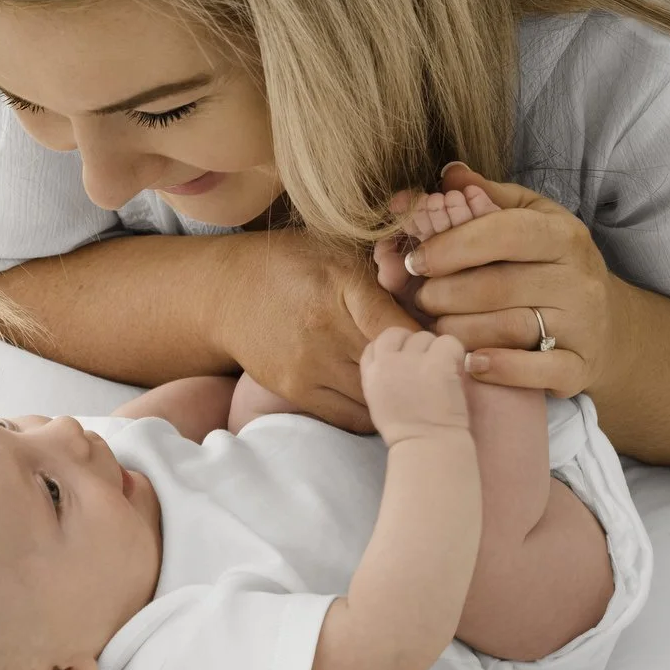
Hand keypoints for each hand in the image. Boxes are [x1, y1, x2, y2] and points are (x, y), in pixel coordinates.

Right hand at [215, 227, 423, 432]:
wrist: (228, 292)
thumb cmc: (295, 264)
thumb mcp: (342, 252)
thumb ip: (386, 271)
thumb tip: (437, 291)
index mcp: (344, 285)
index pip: (402, 328)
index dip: (429, 342)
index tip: (440, 346)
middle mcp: (326, 328)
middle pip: (395, 366)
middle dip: (418, 371)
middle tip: (431, 370)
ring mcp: (309, 364)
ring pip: (378, 396)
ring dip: (398, 394)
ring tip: (408, 385)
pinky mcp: (296, 389)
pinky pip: (352, 416)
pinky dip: (373, 412)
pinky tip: (380, 398)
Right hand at [360, 328, 470, 446]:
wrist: (426, 446)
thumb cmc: (408, 432)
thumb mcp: (380, 402)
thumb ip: (383, 376)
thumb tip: (399, 359)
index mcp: (371, 373)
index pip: (377, 343)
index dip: (394, 349)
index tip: (407, 363)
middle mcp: (387, 362)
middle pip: (400, 334)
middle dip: (414, 346)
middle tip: (427, 367)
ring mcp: (411, 361)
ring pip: (426, 337)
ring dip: (436, 352)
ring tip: (442, 375)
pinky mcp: (436, 362)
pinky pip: (448, 342)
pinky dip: (455, 354)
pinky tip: (455, 372)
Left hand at [403, 163, 626, 396]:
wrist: (605, 324)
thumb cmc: (549, 264)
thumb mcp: (529, 219)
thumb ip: (487, 196)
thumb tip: (448, 173)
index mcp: (562, 235)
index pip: (504, 233)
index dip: (452, 246)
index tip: (416, 259)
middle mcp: (577, 279)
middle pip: (498, 285)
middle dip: (445, 294)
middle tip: (420, 298)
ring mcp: (582, 325)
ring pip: (509, 329)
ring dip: (459, 330)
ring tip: (436, 327)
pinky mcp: (581, 368)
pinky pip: (538, 372)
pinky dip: (500, 369)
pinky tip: (472, 363)